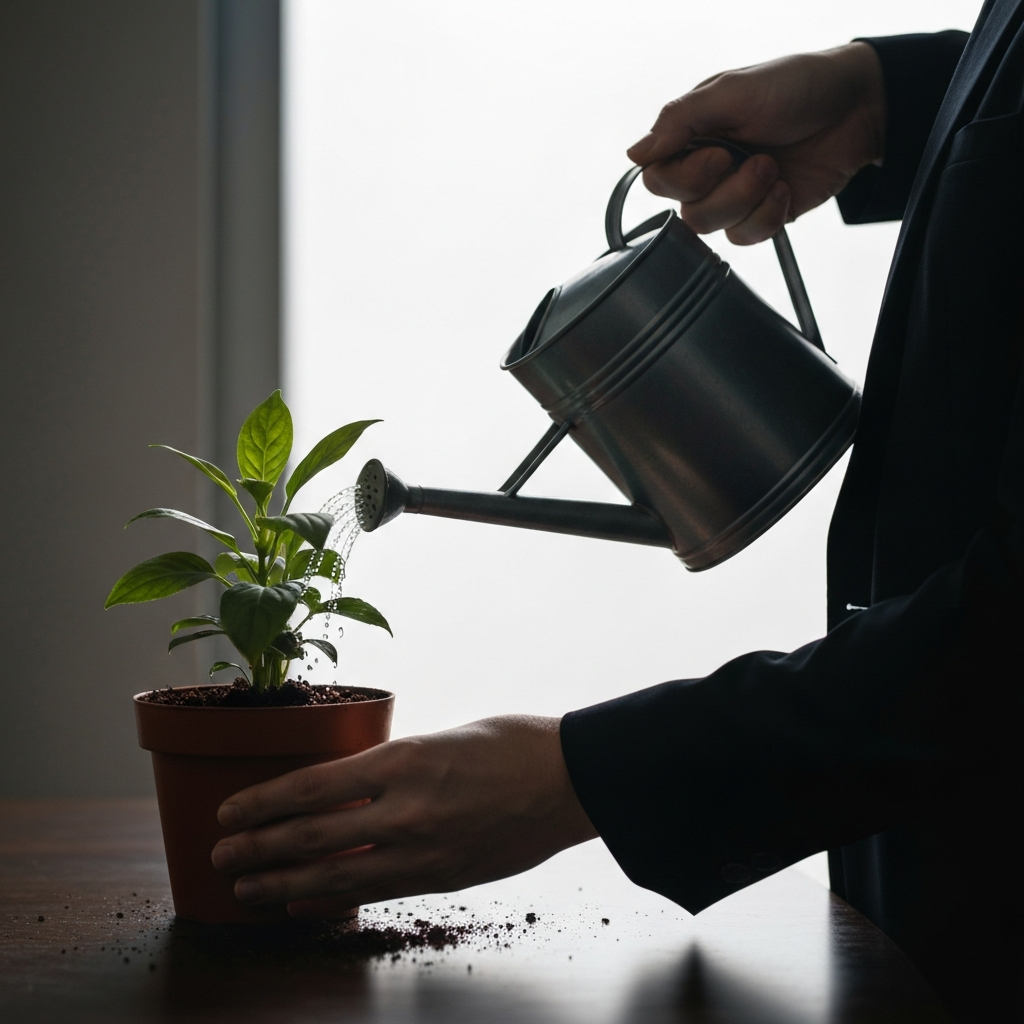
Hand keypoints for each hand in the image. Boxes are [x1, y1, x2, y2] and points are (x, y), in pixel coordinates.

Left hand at [211, 715, 597, 916]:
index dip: (262, 803)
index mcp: (402, 761)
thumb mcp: (441, 737)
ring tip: (247, 890)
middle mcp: (404, 810)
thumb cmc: (510, 744)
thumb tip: (349, 788)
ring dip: (284, 886)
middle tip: (221, 856)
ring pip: (336, 875)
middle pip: (311, 838)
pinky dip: (333, 900)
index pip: (311, 787)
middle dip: (258, 849)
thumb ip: (393, 766)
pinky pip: (375, 892)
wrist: (570, 781)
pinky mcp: (443, 878)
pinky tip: (305, 907)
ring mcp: (423, 850)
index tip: (228, 811)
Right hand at [629, 42, 884, 243]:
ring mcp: (734, 195)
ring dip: (746, 199)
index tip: (717, 152)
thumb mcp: (732, 91)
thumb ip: (680, 120)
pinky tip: (785, 189)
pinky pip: (745, 237)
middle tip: (753, 157)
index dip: (681, 177)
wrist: (855, 108)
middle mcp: (707, 169)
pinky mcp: (762, 215)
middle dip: (722, 189)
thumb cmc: (796, 87)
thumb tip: (634, 154)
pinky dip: (767, 216)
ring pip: (712, 228)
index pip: (656, 178)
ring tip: (774, 168)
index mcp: (692, 137)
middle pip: (684, 210)